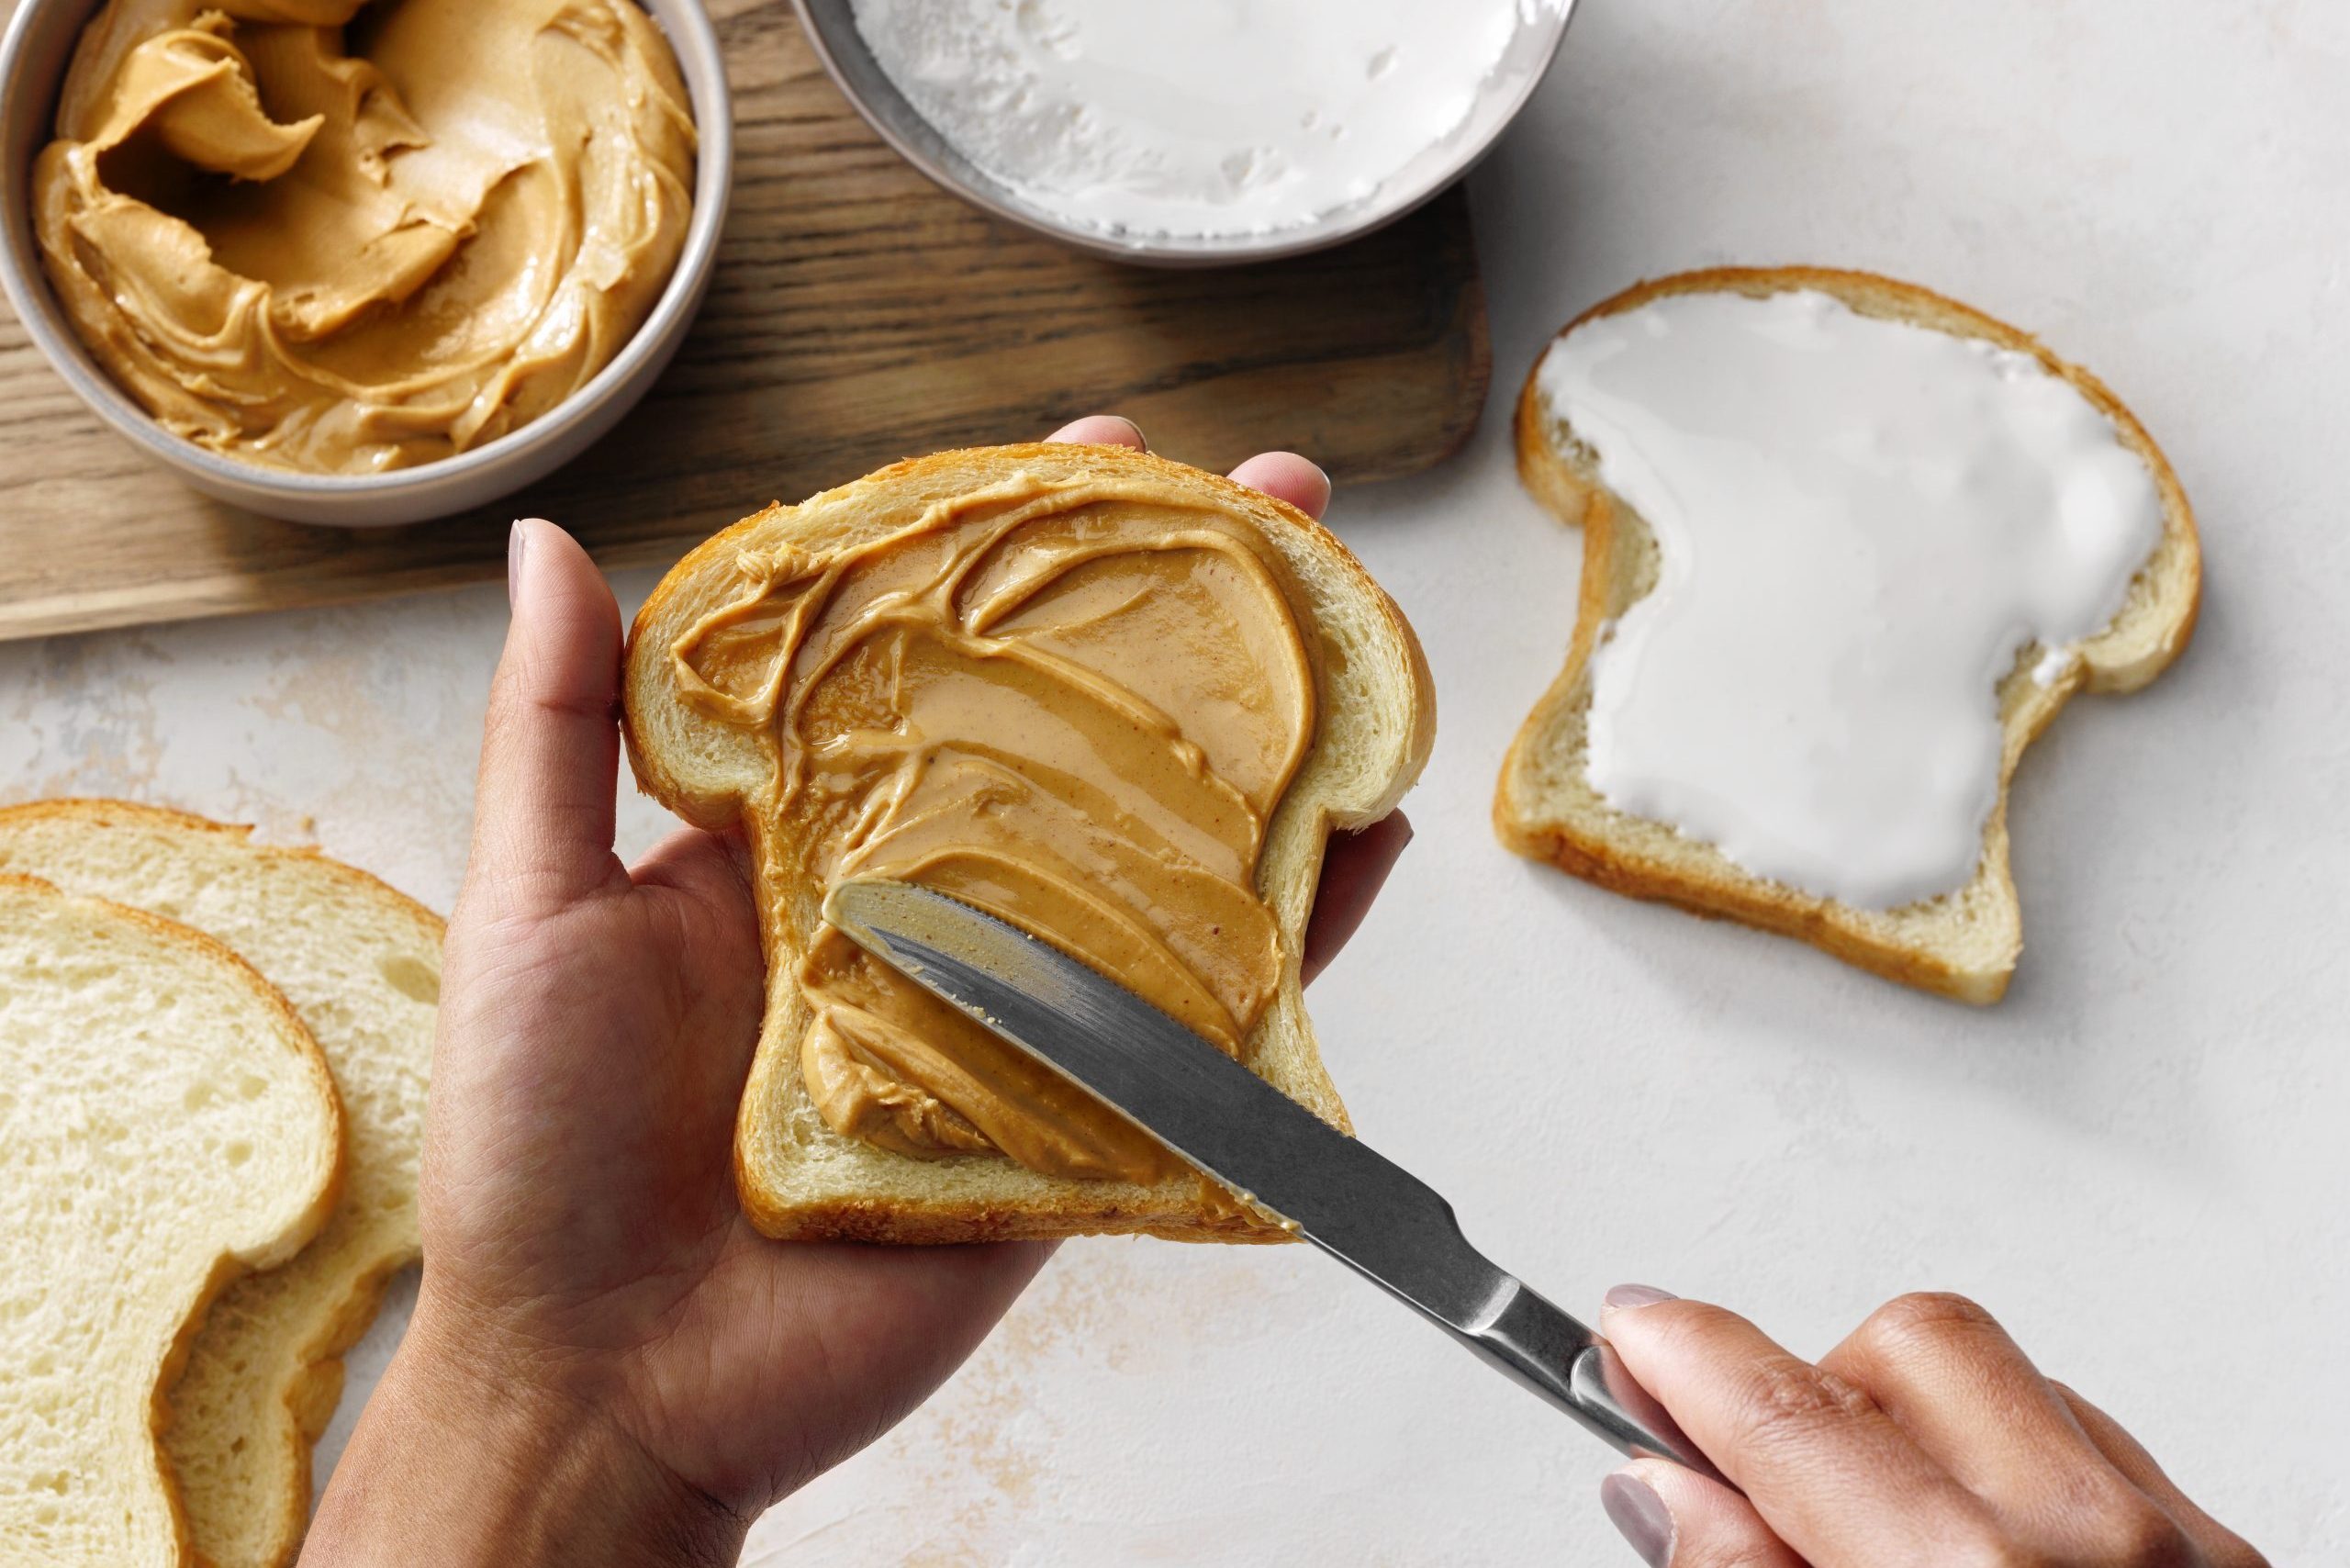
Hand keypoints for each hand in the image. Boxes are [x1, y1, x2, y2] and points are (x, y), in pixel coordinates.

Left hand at [302, 419, 1411, 1564]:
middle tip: (1274, 510)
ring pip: (1162, 850)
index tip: (1089, 449)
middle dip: (1183, 612)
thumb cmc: (540, 1156)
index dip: (1014, 544)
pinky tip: (1360, 838)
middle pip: (1078, 727)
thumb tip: (550, 543)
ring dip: (1264, 741)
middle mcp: (925, 894)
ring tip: (1347, 637)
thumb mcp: (532, 909)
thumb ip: (560, 729)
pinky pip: (1202, 1010)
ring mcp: (1011, 998)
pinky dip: (1295, 931)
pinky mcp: (1071, 1109)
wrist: (607, 1382)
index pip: (931, 650)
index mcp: (802, 830)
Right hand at [1594, 1287, 2266, 1567]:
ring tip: (1881, 1546)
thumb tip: (1670, 1486)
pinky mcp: (2237, 1563)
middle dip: (1819, 1393)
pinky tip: (1984, 1564)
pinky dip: (2018, 1482)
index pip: (1786, 1412)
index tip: (1627, 1329)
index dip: (1682, 1355)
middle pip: (1914, 1345)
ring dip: (1921, 1436)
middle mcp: (2102, 1548)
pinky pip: (2099, 1451)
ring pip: (2014, 1387)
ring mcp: (2191, 1551)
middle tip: (1753, 1483)